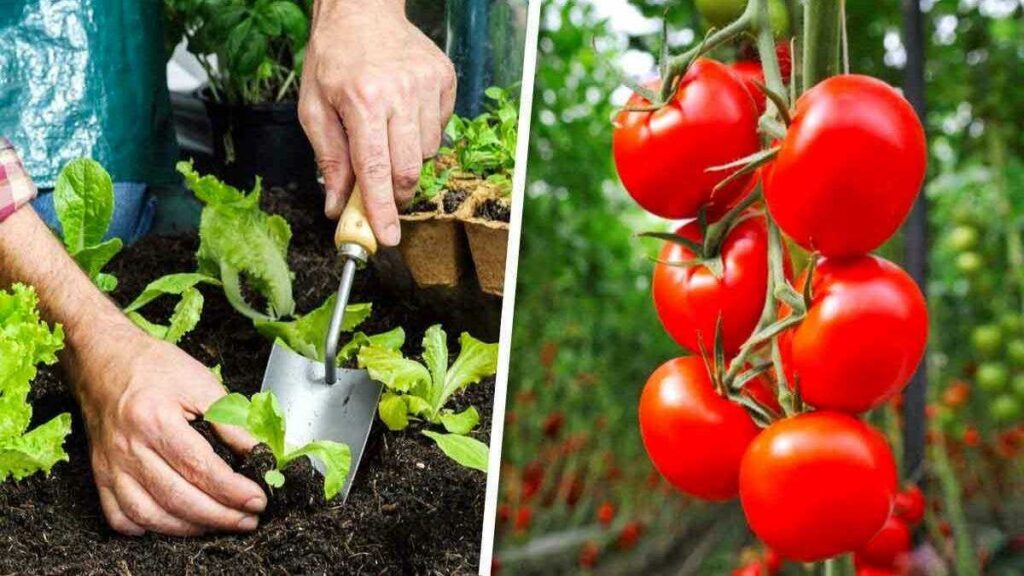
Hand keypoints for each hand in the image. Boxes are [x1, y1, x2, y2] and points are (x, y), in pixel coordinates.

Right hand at [73, 323, 266, 535]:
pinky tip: (173, 524)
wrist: (104, 359)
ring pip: (149, 515)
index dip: (233, 491)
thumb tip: (259, 452)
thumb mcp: (201, 382)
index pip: (201, 468)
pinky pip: (119, 517)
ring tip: (219, 524)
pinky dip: (147, 529)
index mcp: (155, 420)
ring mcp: (111, 466)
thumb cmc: (153, 367)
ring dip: (189, 528)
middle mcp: (129, 448)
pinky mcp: (100, 475)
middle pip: (178, 498)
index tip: (257, 500)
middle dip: (219, 516)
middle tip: (248, 520)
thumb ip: (231, 420)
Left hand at [299, 0, 456, 245]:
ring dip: (407, 158)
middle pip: (408, 169)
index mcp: (363, 101)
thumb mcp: (314, 109)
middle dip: (395, 192)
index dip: (381, 210)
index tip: (386, 238)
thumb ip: (328, 160)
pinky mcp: (445, 80)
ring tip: (386, 132)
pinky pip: (440, 129)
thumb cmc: (333, 58)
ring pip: (428, 153)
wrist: (362, 9)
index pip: (375, 170)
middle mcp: (400, 93)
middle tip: (381, 192)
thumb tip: (336, 206)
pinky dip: (421, 134)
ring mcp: (427, 86)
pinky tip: (403, 113)